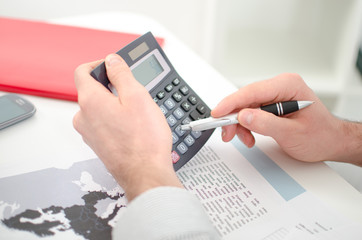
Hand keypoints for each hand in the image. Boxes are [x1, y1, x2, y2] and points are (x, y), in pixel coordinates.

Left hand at [73, 54, 182, 200]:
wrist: (145, 174)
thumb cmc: (143, 140)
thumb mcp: (137, 96)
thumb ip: (121, 73)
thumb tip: (112, 60)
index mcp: (90, 101)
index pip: (82, 71)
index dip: (98, 64)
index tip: (113, 67)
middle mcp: (83, 117)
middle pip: (92, 91)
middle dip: (112, 87)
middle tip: (134, 93)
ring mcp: (89, 133)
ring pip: (99, 109)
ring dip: (115, 105)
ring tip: (137, 114)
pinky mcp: (98, 145)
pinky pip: (103, 124)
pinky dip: (115, 120)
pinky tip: (133, 128)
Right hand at [212, 73, 360, 163]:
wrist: (330, 142)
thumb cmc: (320, 136)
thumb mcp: (292, 133)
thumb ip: (266, 123)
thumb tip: (242, 116)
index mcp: (288, 86)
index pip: (252, 91)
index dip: (232, 103)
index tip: (217, 113)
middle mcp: (280, 87)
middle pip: (246, 99)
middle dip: (234, 118)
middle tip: (227, 134)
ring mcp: (275, 95)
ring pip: (246, 106)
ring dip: (240, 124)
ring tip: (245, 139)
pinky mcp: (271, 104)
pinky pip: (251, 112)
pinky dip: (246, 125)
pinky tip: (250, 136)